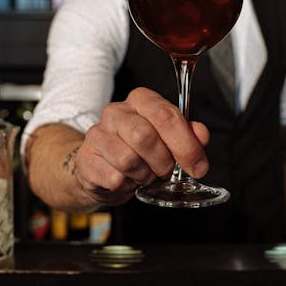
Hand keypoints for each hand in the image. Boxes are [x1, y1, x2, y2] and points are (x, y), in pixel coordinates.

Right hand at [73, 87, 209, 204]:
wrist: (103, 170)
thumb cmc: (140, 152)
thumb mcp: (169, 141)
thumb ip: (188, 136)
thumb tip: (201, 135)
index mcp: (141, 100)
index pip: (166, 116)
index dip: (186, 145)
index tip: (198, 167)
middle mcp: (116, 112)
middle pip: (145, 136)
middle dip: (163, 162)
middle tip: (166, 172)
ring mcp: (97, 134)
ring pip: (128, 160)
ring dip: (144, 176)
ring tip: (144, 175)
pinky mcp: (85, 160)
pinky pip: (113, 178)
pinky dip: (127, 186)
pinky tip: (127, 181)